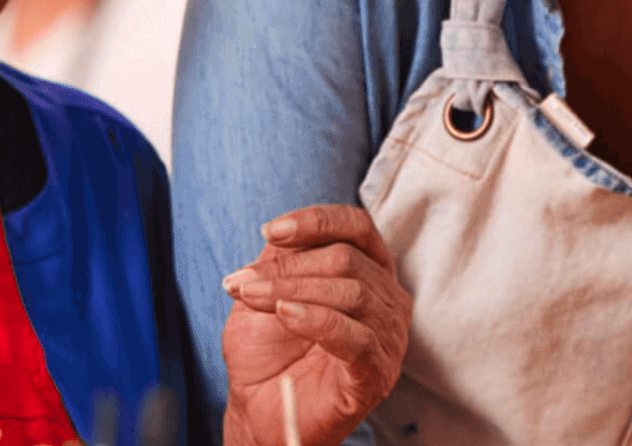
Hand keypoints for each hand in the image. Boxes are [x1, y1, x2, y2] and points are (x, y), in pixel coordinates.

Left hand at [219, 205, 410, 445]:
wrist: (259, 409)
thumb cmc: (270, 350)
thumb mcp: (268, 291)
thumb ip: (280, 259)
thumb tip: (277, 234)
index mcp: (368, 270)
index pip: (357, 227)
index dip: (316, 221)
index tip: (271, 231)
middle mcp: (386, 299)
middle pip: (347, 259)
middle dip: (288, 266)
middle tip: (243, 281)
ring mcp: (387, 337)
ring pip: (352, 292)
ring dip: (292, 291)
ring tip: (252, 298)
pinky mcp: (377, 372)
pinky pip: (356, 337)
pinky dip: (317, 320)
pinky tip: (286, 316)